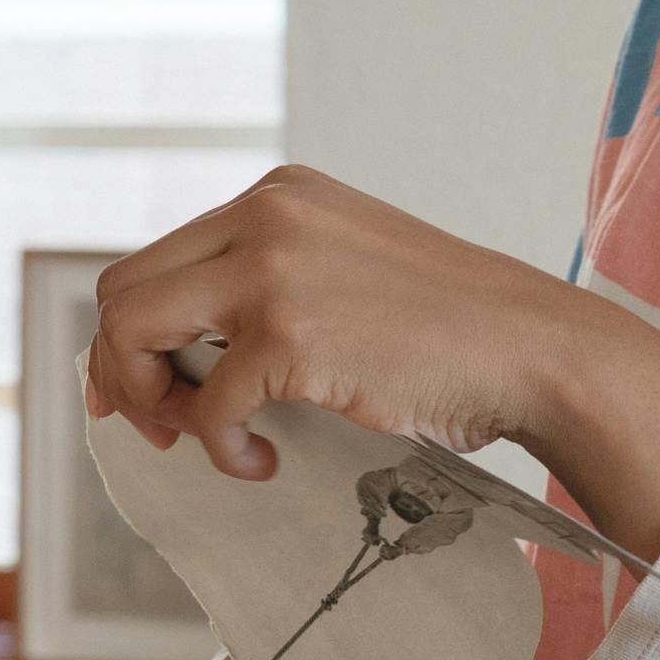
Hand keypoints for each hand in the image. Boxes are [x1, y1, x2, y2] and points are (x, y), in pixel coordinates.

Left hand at [87, 163, 659, 563]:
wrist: (537, 351)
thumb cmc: (454, 332)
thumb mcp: (349, 271)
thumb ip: (274, 283)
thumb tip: (186, 351)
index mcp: (279, 197)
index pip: (157, 258)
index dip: (134, 335)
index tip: (153, 389)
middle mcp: (265, 218)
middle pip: (123, 291)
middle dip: (123, 370)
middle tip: (159, 427)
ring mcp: (272, 272)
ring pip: (134, 334)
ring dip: (153, 402)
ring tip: (209, 438)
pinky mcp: (289, 336)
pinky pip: (206, 404)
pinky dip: (221, 446)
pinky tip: (262, 462)